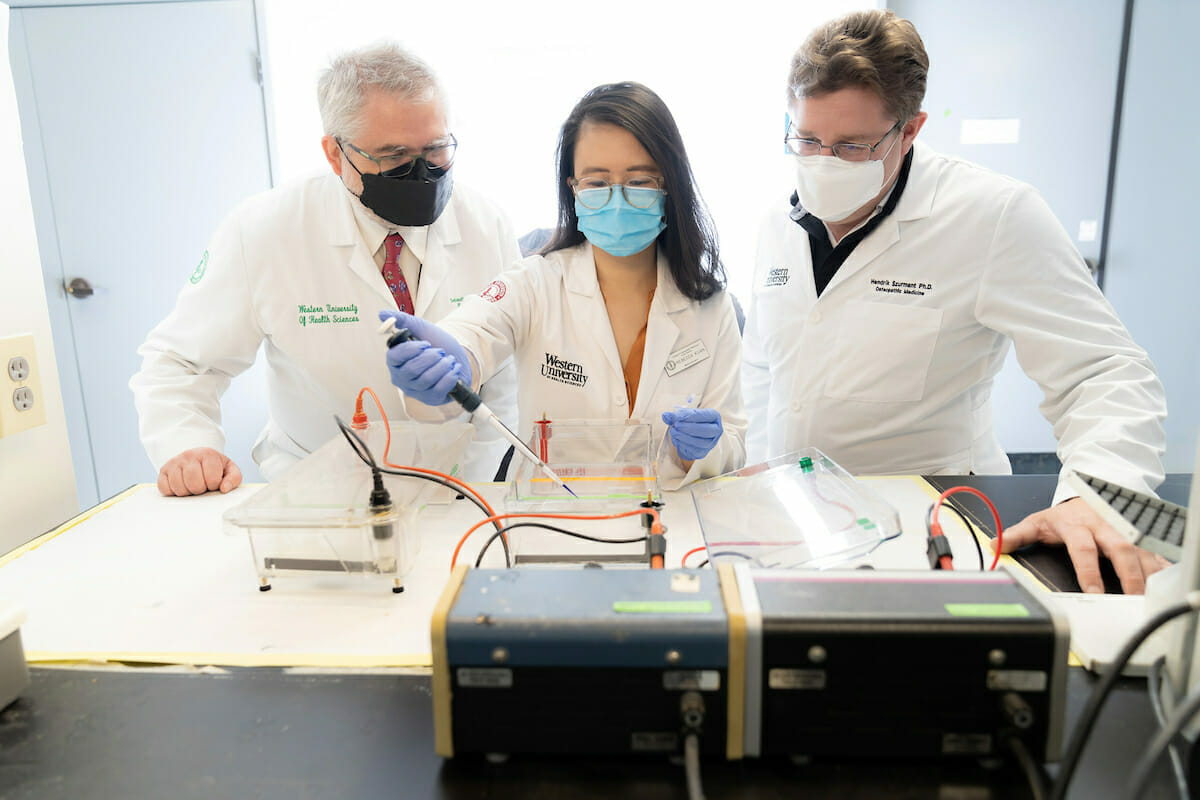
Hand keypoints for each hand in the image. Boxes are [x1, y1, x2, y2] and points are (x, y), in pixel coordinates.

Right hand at [157, 447, 241, 496]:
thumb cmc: (214, 467)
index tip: (213, 482)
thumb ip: (233, 478)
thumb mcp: (229, 469)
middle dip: (200, 489)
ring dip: (187, 492)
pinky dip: (173, 492)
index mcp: (208, 454)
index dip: (214, 485)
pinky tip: (181, 486)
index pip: (212, 478)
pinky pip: (164, 488)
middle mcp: (189, 455)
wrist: (196, 457)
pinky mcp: (163, 471)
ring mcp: (174, 462)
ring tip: (192, 486)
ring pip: (179, 487)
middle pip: (194, 483)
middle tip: (202, 485)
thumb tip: (224, 488)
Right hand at [379, 310, 471, 405]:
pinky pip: (439, 389)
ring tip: (448, 359)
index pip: (394, 357)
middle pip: (411, 370)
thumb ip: (402, 321)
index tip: (425, 343)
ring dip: (442, 365)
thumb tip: (382, 314)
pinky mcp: (430, 399)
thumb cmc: (435, 343)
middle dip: (430, 357)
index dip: (411, 350)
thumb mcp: (420, 328)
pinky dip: (449, 376)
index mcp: (395, 361)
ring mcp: (415, 391)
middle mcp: (401, 378)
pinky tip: (454, 369)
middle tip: (439, 351)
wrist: (456, 356)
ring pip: (427, 379)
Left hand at [661, 407, 722, 461]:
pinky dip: (683, 445)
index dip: (690, 416)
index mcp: (714, 416)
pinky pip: (694, 450)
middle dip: (689, 428)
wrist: (692, 435)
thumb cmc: (690, 422)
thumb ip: (675, 415)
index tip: (677, 416)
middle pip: (706, 430)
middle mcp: (716, 430)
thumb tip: (666, 416)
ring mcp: (711, 443)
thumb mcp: (684, 415)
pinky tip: (676, 439)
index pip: (705, 415)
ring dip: (685, 437)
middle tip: (676, 425)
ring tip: (674, 432)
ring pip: (701, 442)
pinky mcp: (703, 452)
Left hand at [999, 496, 1169, 594]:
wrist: (1086, 496)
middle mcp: (1104, 527)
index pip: (1083, 550)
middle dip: (1128, 574)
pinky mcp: (1138, 537)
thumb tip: (995, 545)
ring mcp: (1124, 531)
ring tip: (1150, 597)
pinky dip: (1162, 567)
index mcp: (1077, 526)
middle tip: (1131, 598)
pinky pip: (1155, 552)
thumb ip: (1016, 535)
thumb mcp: (1037, 522)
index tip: (1094, 592)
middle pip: (1120, 550)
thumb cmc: (1063, 516)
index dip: (1089, 571)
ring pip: (1142, 551)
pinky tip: (1164, 583)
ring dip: (1148, 574)